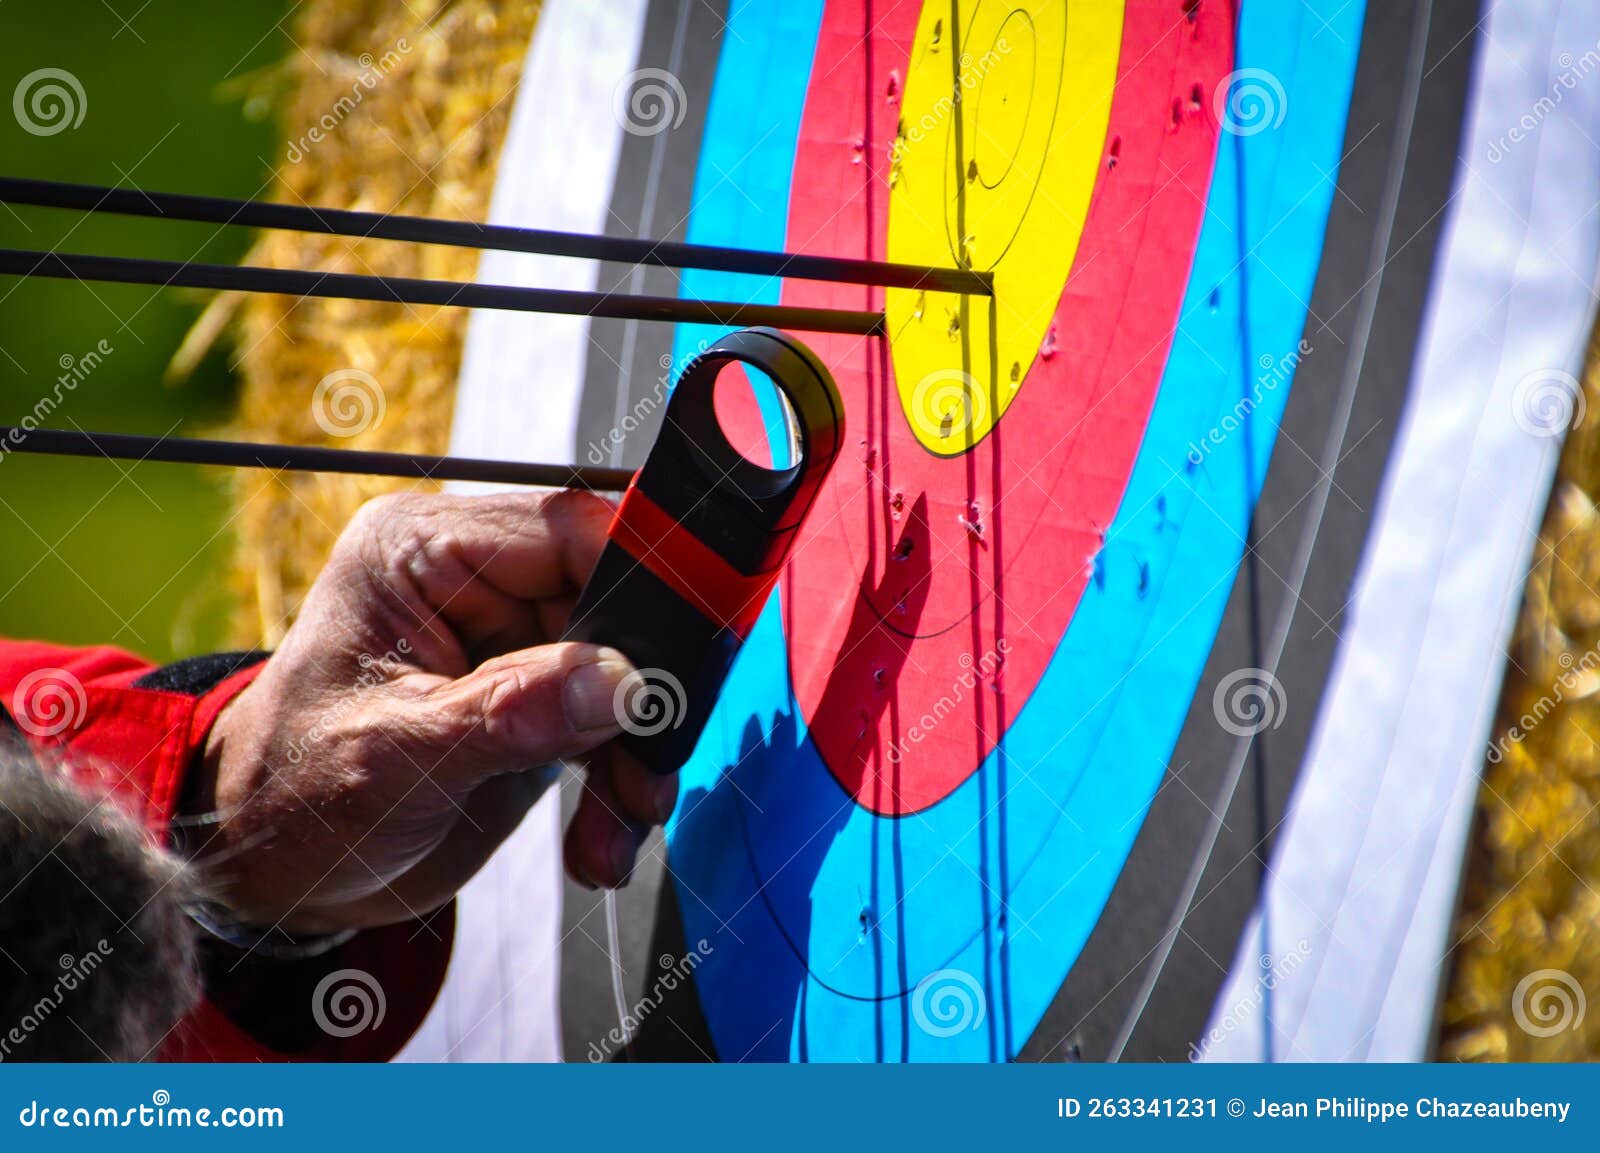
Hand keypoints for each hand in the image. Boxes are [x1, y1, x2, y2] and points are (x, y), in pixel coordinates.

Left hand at [193, 491, 678, 933]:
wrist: (273, 870)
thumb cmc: (295, 796)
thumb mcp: (396, 756)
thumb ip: (509, 713)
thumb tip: (620, 683)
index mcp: (422, 551)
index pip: (565, 532)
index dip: (639, 582)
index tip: (681, 655)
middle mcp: (472, 581)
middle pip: (610, 605)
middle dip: (639, 695)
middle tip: (650, 771)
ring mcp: (507, 640)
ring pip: (622, 672)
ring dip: (633, 754)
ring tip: (622, 821)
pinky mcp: (531, 698)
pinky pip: (609, 724)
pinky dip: (617, 784)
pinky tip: (599, 842)